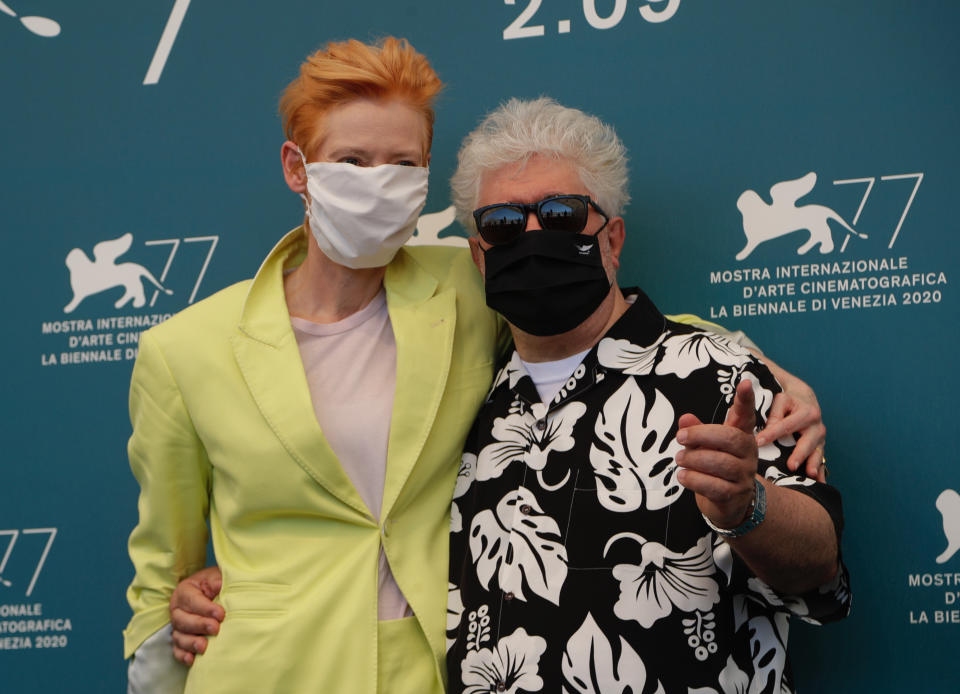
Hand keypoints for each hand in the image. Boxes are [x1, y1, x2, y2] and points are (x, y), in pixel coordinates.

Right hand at [170, 566, 223, 665]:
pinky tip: (192, 660)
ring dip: (191, 643)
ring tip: (204, 647)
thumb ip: (217, 581)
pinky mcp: (181, 638)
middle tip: (215, 629)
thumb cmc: (217, 584)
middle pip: (182, 620)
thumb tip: (219, 585)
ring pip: (179, 636)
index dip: (206, 608)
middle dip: (199, 625)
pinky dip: (183, 655)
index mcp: (184, 591)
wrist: (215, 591)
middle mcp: (177, 609)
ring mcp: (177, 625)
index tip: (221, 614)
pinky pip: (177, 649)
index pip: (192, 600)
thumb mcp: (217, 578)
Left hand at [676, 380, 758, 529]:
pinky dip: (695, 480)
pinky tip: (683, 476)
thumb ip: (695, 432)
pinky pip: (716, 487)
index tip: (744, 382)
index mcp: (741, 435)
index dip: (746, 399)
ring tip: (679, 458)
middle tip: (679, 437)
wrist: (729, 502)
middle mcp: (748, 453)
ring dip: (695, 459)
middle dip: (702, 435)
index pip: (746, 414)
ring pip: (723, 464)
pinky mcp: (735, 495)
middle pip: (731, 438)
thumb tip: (684, 419)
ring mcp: (744, 475)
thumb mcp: (704, 445)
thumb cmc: (715, 465)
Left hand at [755, 366, 825, 481]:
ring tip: (809, 474)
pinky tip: (819, 482)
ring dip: (813, 462)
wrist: (801, 395)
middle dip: (799, 452)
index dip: (771, 432)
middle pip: (807, 437)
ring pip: (816, 448)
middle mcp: (813, 419)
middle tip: (790, 465)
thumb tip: (760, 412)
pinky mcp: (819, 443)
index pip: (783, 422)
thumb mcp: (774, 397)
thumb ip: (768, 405)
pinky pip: (820, 458)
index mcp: (800, 406)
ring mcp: (818, 432)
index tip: (758, 442)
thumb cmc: (780, 396)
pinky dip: (820, 470)